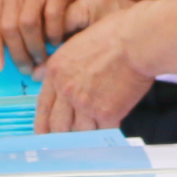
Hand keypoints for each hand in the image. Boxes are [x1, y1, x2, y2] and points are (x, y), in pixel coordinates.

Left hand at [0, 0, 101, 71]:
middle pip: (9, 27)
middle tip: (27, 69)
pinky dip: (53, 34)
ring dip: (35, 47)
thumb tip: (2, 59)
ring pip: (28, 24)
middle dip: (18, 53)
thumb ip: (10, 23)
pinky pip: (52, 17)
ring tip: (42, 59)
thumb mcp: (22, 5)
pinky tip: (56, 42)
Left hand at [34, 0, 154, 130]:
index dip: (42, 124)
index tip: (43, 134)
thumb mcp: (75, 43)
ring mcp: (85, 103)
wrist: (137, 41)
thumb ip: (57, 64)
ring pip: (80, 132)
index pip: (43, 106)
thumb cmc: (114, 35)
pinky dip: (108, 132)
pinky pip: (103, 132)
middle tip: (68, 141)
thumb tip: (39, 74)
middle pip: (58, 125)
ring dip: (88, 134)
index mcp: (56, 72)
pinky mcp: (106, 113)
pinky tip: (112, 129)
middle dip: (63, 135)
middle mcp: (67, 90)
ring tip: (95, 131)